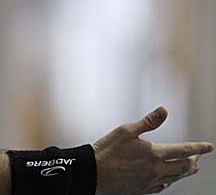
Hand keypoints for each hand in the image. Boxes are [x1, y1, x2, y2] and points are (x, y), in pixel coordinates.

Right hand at [93, 106, 213, 194]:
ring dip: (185, 172)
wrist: (93, 172)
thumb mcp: (126, 130)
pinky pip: (163, 187)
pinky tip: (170, 180)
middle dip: (194, 162)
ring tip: (191, 169)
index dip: (199, 148)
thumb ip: (148, 121)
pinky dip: (171, 182)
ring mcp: (150, 182)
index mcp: (154, 153)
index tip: (209, 147)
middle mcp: (156, 170)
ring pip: (175, 178)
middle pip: (184, 167)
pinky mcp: (142, 190)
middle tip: (198, 158)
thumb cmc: (107, 150)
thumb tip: (164, 110)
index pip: (184, 150)